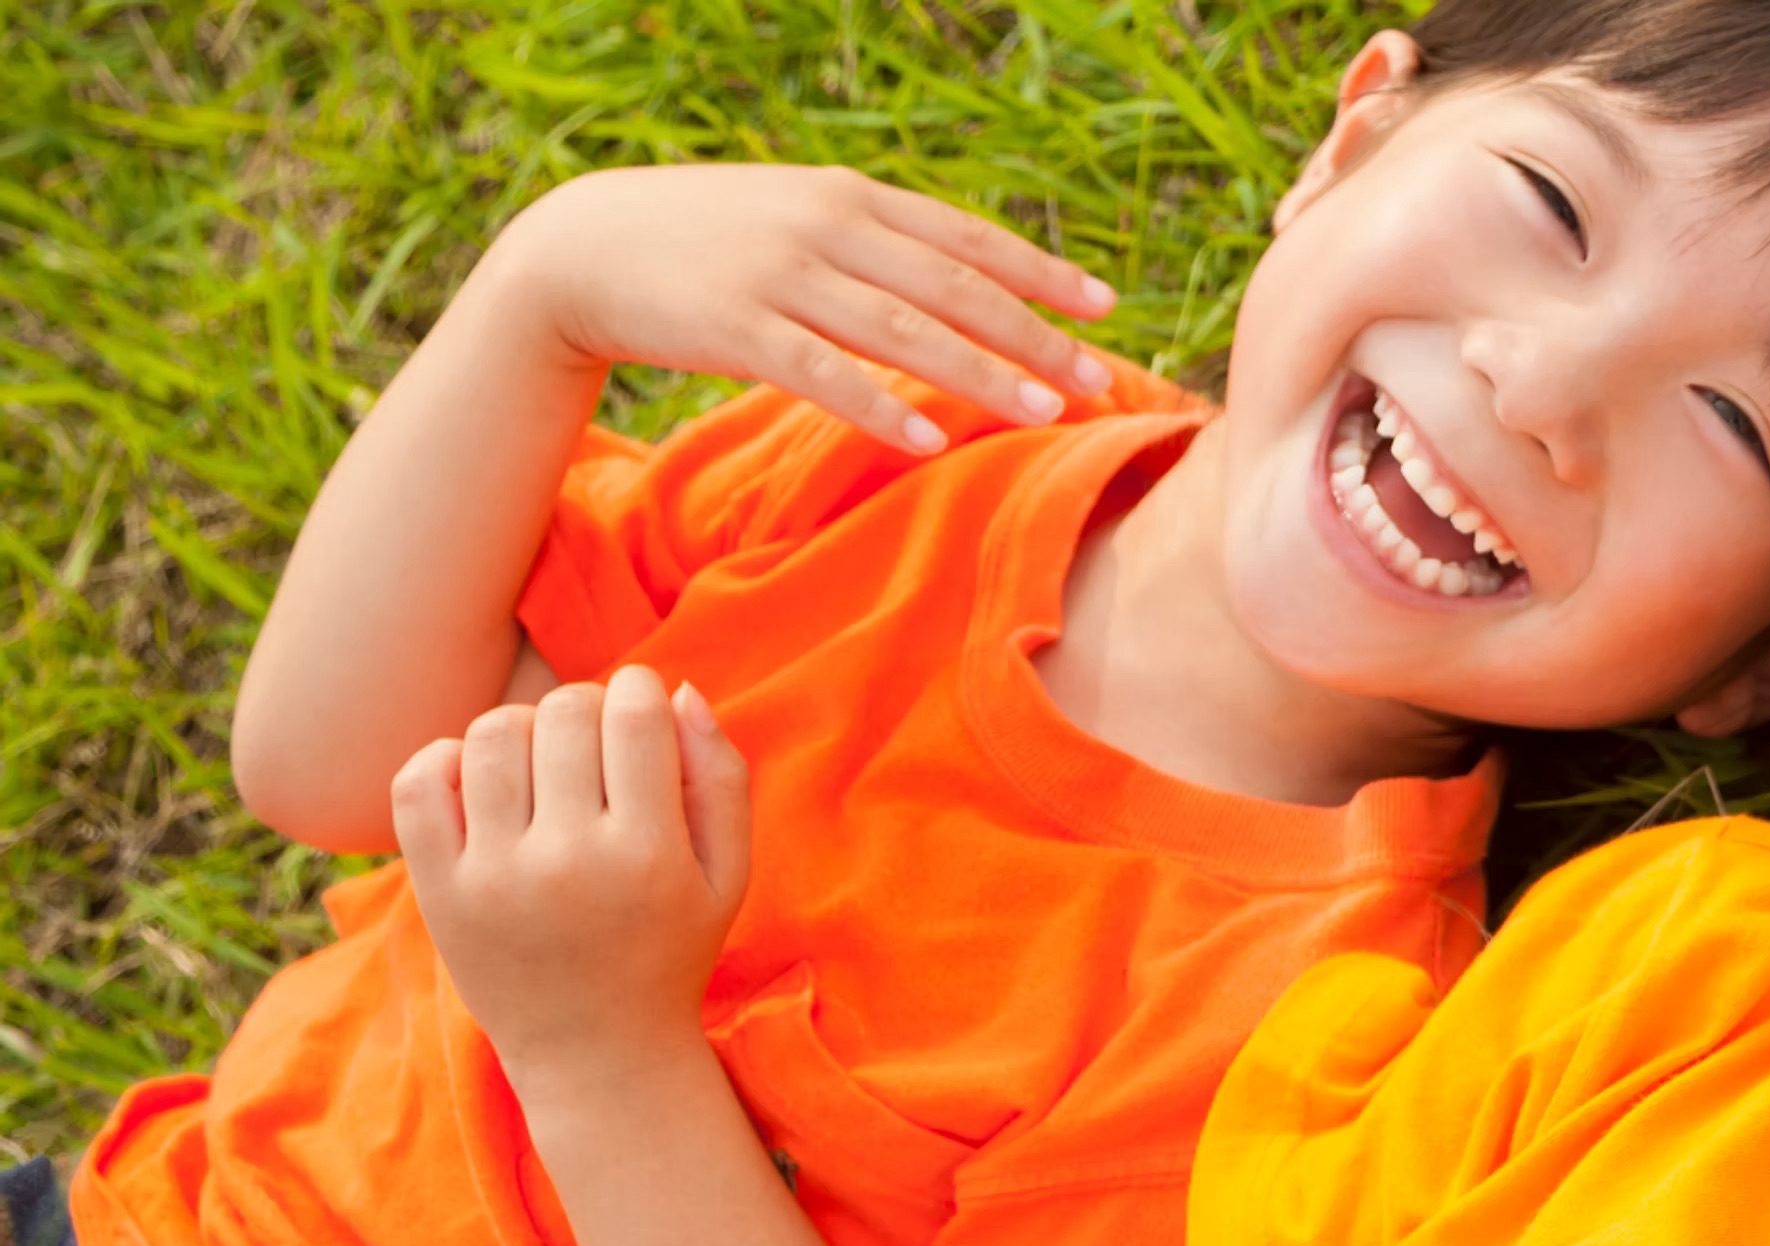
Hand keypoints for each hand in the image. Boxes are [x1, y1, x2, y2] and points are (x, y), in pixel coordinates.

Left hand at [391, 668, 750, 1080]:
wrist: (596, 1052)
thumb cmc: (670, 952)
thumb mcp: (728, 876)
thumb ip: (720, 778)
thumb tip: (678, 690)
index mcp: (649, 853)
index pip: (632, 715)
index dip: (638, 690)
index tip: (639, 708)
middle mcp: (568, 860)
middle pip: (562, 714)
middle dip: (584, 706)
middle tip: (593, 738)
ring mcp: (494, 876)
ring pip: (490, 735)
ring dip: (520, 727)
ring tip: (539, 760)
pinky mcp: (439, 890)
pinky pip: (420, 782)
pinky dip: (445, 759)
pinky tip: (481, 782)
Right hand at [486, 164, 1119, 453]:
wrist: (582, 246)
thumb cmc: (711, 243)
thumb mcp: (800, 219)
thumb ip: (878, 245)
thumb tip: (966, 285)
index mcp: (852, 197)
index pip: (967, 238)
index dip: (1040, 272)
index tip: (1105, 306)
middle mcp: (826, 227)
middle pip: (952, 287)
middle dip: (1032, 334)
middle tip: (1096, 379)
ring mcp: (779, 275)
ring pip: (901, 331)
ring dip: (981, 373)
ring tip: (1045, 411)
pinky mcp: (733, 327)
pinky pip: (820, 374)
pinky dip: (878, 408)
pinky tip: (930, 442)